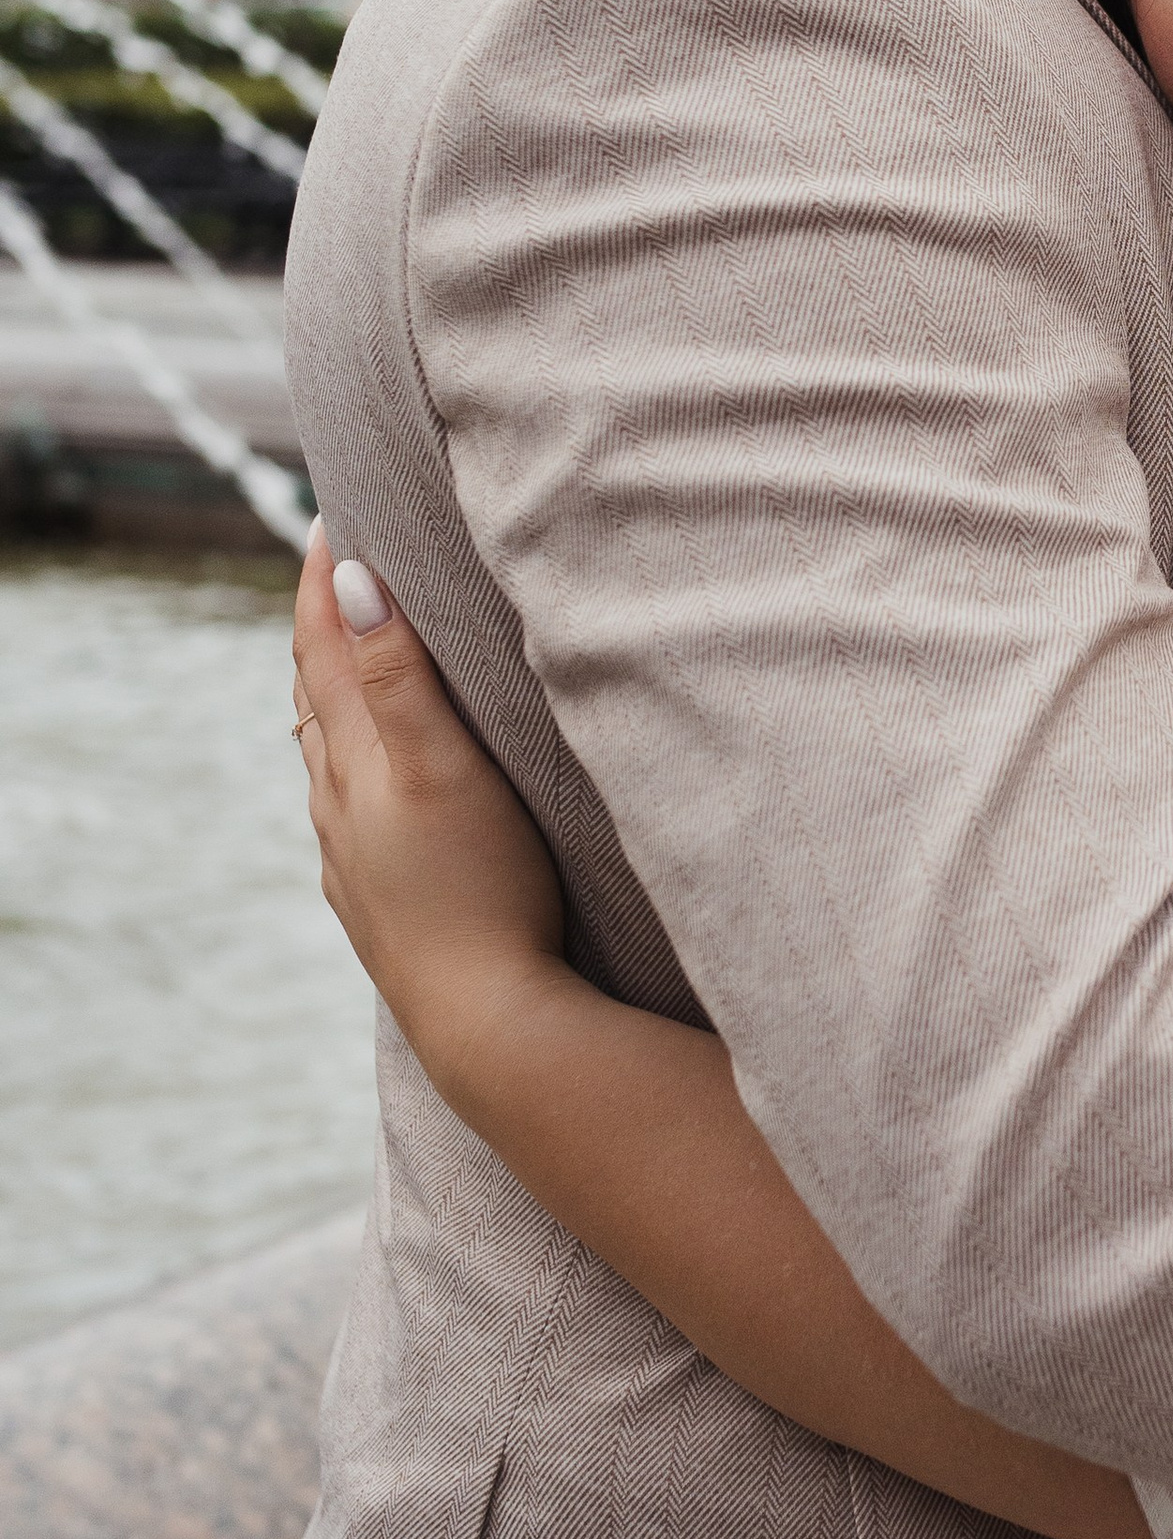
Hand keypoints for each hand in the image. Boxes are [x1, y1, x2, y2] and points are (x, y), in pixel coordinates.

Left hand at [293, 525, 568, 1092]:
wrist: (488, 1021)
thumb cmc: (480, 888)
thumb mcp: (441, 767)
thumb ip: (397, 677)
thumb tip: (354, 583)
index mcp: (353, 761)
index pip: (323, 647)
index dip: (325, 580)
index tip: (331, 517)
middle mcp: (338, 805)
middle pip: (316, 694)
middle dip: (327, 625)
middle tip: (343, 567)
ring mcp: (355, 857)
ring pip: (329, 755)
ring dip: (335, 696)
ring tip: (349, 659)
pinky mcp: (381, 899)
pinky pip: (350, 810)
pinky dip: (354, 764)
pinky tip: (371, 780)